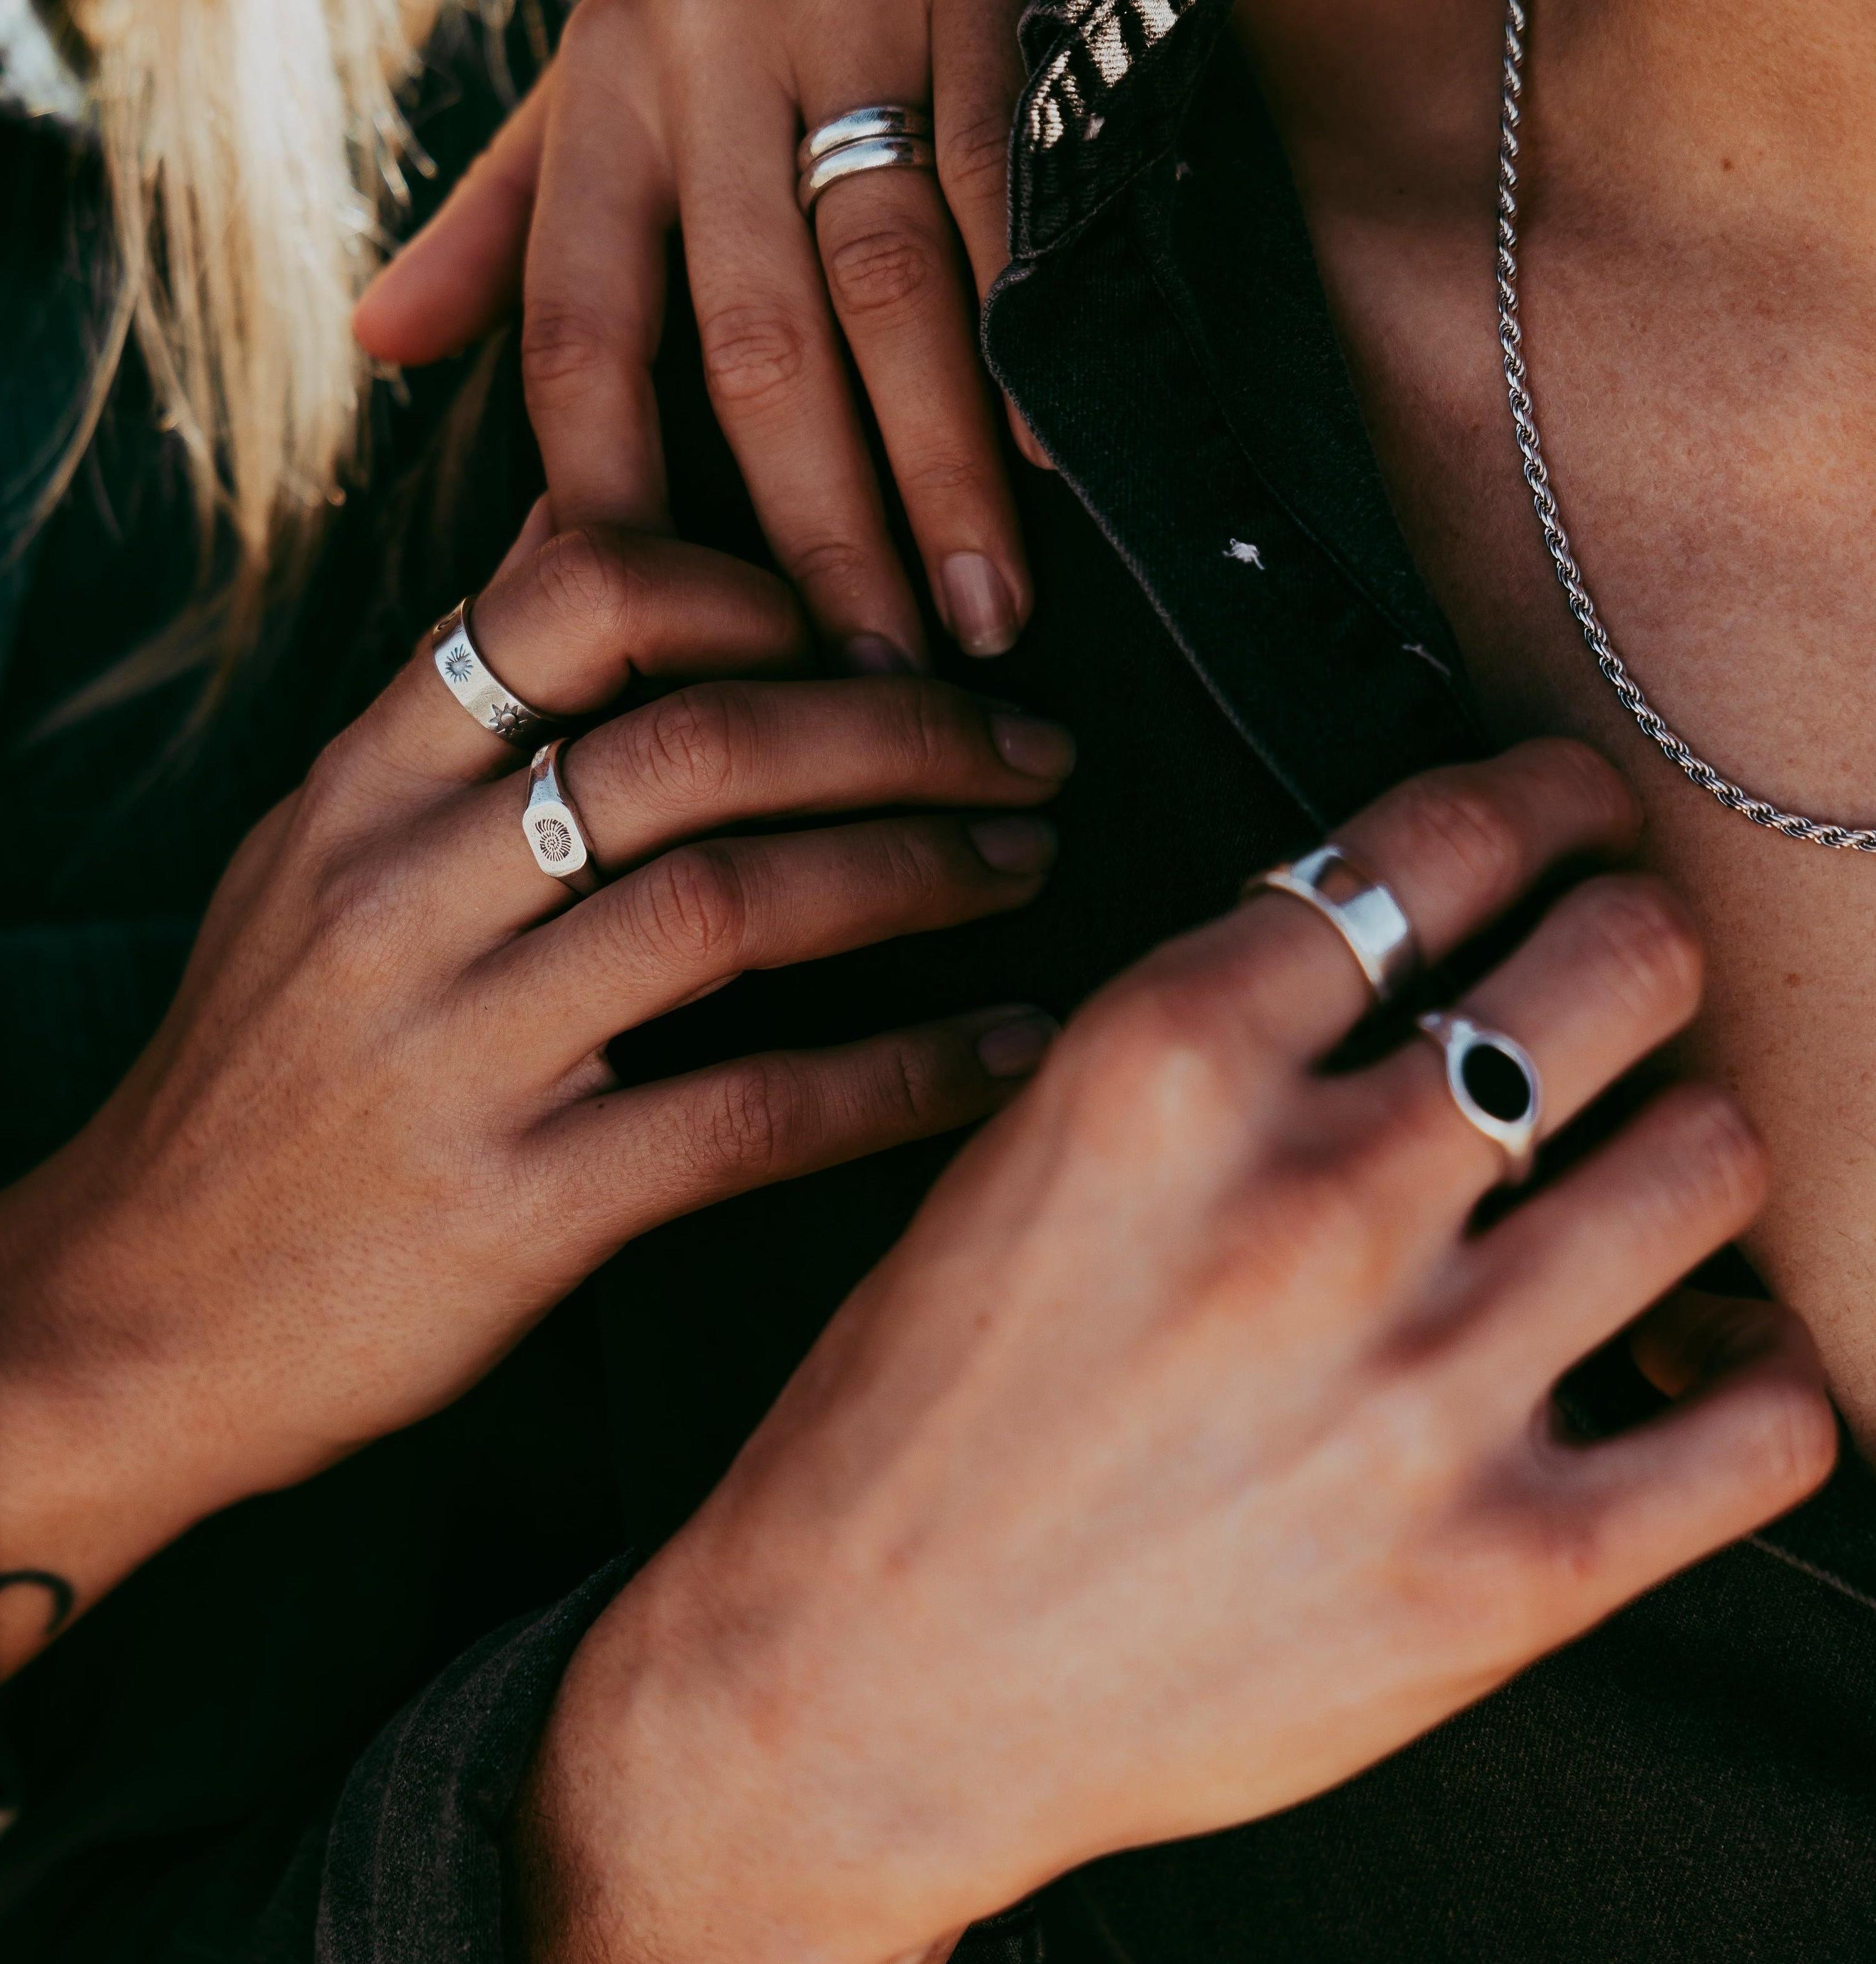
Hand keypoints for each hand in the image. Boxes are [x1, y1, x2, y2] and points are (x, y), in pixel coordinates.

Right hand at [0, 513, 1070, 1714]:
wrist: (131, 1312)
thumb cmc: (257, 1080)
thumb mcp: (309, 867)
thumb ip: (447, 723)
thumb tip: (575, 548)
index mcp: (360, 795)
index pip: (563, 605)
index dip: (743, 588)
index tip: (861, 629)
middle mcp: (405, 897)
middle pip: (689, 744)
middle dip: (895, 729)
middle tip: (1027, 747)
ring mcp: (459, 1051)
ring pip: (730, 907)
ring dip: (916, 871)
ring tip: (1027, 863)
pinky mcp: (517, 1206)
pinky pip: (747, 1115)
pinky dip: (898, 1075)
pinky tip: (1000, 1054)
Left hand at [353, 0, 1039, 670]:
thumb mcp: (586, 67)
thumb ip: (502, 211)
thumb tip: (384, 348)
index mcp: (609, 102)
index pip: (577, 331)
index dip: (607, 498)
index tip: (656, 649)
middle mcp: (716, 76)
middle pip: (755, 353)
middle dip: (816, 534)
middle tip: (863, 681)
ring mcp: (863, 42)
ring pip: (895, 299)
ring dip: (942, 477)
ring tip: (979, 623)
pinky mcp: (992, 16)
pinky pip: (1010, 203)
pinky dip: (1033, 340)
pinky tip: (1062, 466)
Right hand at [522, 741, 1834, 1963]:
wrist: (864, 1686)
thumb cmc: (913, 1424)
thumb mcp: (1022, 1160)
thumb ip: (1210, 1051)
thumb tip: (1389, 971)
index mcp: (1165, 1072)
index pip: (1431, 848)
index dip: (1536, 801)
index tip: (1569, 811)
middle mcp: (1310, 1204)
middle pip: (1612, 970)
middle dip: (1630, 936)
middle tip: (1619, 959)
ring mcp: (1423, 1389)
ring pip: (1708, 1164)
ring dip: (1684, 1141)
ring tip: (1638, 1166)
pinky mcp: (1504, 1570)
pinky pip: (1763, 1420)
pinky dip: (1748, 1366)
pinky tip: (1685, 1352)